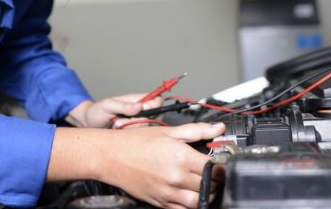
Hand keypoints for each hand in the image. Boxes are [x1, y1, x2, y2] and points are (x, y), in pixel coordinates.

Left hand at [65, 94, 163, 127]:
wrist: (88, 125)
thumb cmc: (97, 111)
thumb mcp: (108, 105)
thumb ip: (124, 105)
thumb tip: (140, 106)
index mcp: (135, 100)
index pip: (155, 100)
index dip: (154, 106)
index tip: (143, 110)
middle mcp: (138, 112)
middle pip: (153, 117)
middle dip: (138, 121)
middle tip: (121, 119)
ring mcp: (136, 123)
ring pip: (145, 128)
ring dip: (129, 127)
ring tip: (116, 124)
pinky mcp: (132, 133)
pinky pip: (137, 136)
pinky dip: (127, 134)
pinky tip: (116, 130)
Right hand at [101, 122, 225, 207]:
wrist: (111, 156)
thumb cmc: (136, 142)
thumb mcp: (168, 131)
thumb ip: (196, 130)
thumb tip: (217, 129)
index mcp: (181, 157)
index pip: (213, 168)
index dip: (220, 165)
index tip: (219, 161)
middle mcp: (176, 178)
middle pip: (209, 186)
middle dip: (214, 180)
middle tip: (212, 172)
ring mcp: (167, 193)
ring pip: (198, 202)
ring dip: (205, 194)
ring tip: (202, 184)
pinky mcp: (159, 203)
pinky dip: (189, 204)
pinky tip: (187, 192)